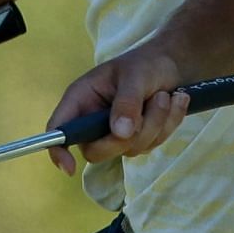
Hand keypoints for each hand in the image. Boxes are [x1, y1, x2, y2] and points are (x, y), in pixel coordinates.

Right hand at [43, 45, 190, 175]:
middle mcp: (93, 121)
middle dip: (130, 134)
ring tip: (165, 94)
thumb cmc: (144, 64)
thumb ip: (127, 102)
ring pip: (130, 149)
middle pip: (97, 151)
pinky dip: (168, 124)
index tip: (70, 168)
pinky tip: (175, 101)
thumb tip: (120, 134)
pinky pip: (152, 145)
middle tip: (155, 102)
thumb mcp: (135, 75)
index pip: (59, 129)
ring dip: (156, 122)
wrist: (171, 64)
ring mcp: (115, 134)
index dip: (58, 150)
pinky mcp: (137, 140)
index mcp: (81, 99)